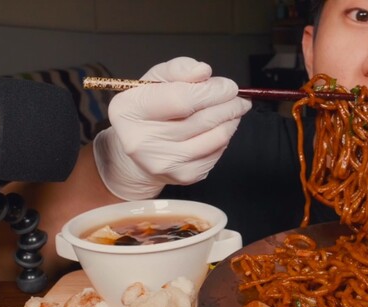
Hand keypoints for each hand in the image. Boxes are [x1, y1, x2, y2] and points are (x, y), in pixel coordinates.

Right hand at [93, 57, 251, 199]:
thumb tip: (203, 71)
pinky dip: (224, 137)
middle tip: (238, 97)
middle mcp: (141, 141)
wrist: (139, 152)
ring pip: (216, 138)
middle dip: (229, 104)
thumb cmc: (149, 110)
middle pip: (202, 119)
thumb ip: (178, 69)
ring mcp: (163, 162)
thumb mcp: (155, 81)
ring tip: (234, 110)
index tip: (228, 86)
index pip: (180, 98)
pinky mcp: (183, 176)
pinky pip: (217, 153)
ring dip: (232, 120)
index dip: (212, 90)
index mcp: (128, 110)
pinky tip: (219, 128)